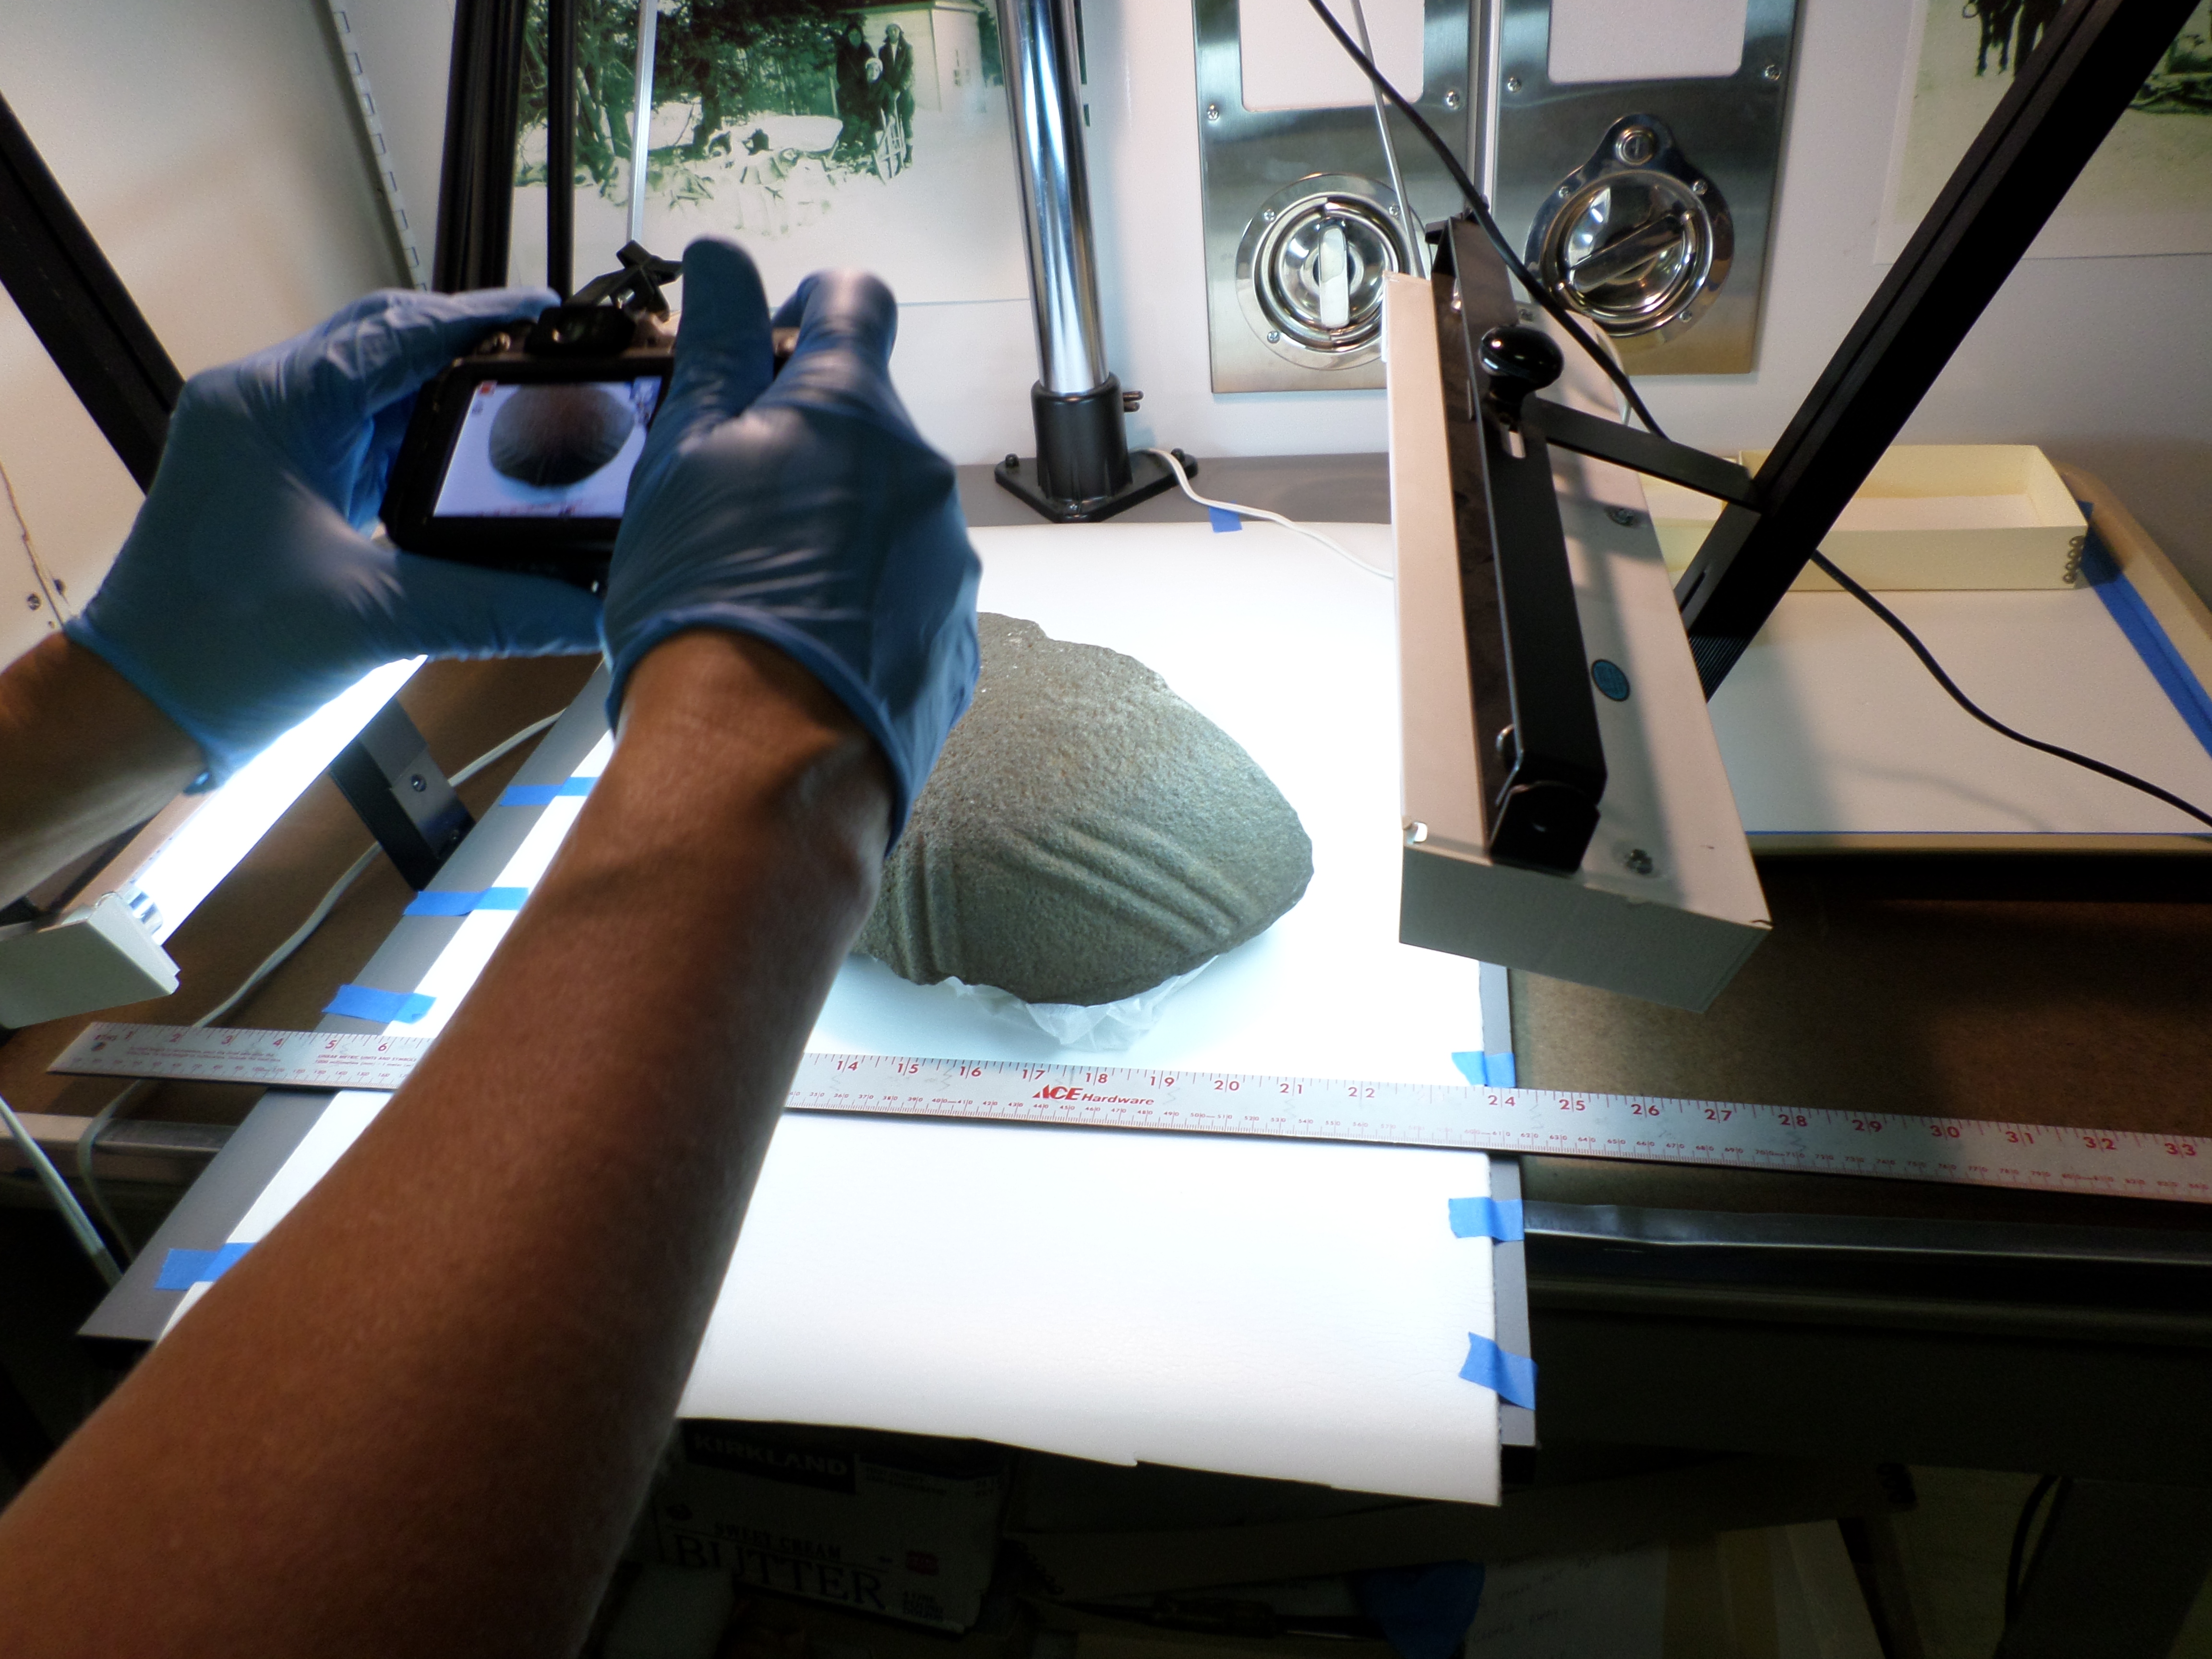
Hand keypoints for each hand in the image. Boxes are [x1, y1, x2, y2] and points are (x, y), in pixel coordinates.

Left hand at [65, 288, 603, 786]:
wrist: (142, 705)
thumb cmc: (221, 651)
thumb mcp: (379, 619)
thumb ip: (497, 606)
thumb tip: (590, 604)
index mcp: (272, 407)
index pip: (397, 333)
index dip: (482, 319)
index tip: (551, 315)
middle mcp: (260, 404)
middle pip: (386, 346)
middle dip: (469, 351)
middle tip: (551, 363)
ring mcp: (263, 439)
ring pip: (374, 390)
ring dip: (444, 400)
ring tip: (523, 412)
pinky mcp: (274, 476)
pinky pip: (359, 436)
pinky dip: (416, 444)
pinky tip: (467, 467)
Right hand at [600, 236, 980, 834]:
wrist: (759, 764)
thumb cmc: (709, 606)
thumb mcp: (683, 455)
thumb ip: (713, 346)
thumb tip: (722, 258)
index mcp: (852, 409)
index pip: (854, 302)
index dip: (808, 307)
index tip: (770, 343)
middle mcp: (921, 475)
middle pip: (867, 425)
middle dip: (807, 446)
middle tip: (732, 503)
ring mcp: (949, 563)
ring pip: (888, 517)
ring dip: (835, 532)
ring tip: (763, 594)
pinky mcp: (956, 642)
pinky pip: (907, 598)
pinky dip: (863, 606)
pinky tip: (807, 649)